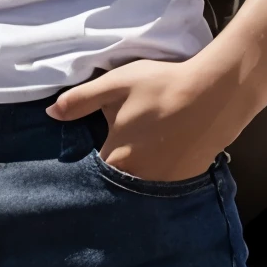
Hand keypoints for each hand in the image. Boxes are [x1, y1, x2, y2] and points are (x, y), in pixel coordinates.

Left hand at [47, 58, 247, 182]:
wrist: (215, 95)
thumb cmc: (160, 87)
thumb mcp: (114, 85)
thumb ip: (80, 101)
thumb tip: (51, 114)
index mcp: (116, 156)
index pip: (92, 171)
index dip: (88, 163)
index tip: (91, 151)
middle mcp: (139, 177)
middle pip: (118, 177)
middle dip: (115, 165)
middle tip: (120, 144)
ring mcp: (165, 181)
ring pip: (141, 180)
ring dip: (138, 168)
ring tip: (143, 145)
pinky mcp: (187, 178)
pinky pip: (164, 180)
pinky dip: (160, 168)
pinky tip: (165, 149)